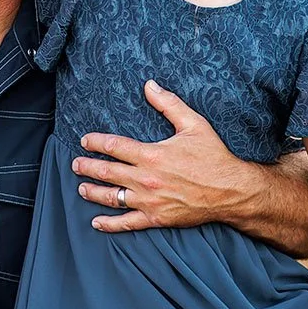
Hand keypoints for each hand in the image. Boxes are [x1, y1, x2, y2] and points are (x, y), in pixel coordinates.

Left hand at [74, 80, 253, 232]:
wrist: (231, 191)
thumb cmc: (213, 157)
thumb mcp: (194, 124)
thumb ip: (169, 104)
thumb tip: (149, 85)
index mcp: (151, 154)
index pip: (114, 146)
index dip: (96, 142)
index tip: (85, 140)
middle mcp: (145, 179)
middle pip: (106, 172)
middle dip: (87, 167)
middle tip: (76, 163)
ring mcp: (148, 201)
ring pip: (111, 197)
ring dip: (92, 192)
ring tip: (81, 188)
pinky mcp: (155, 218)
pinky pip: (126, 223)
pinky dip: (109, 224)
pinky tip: (96, 222)